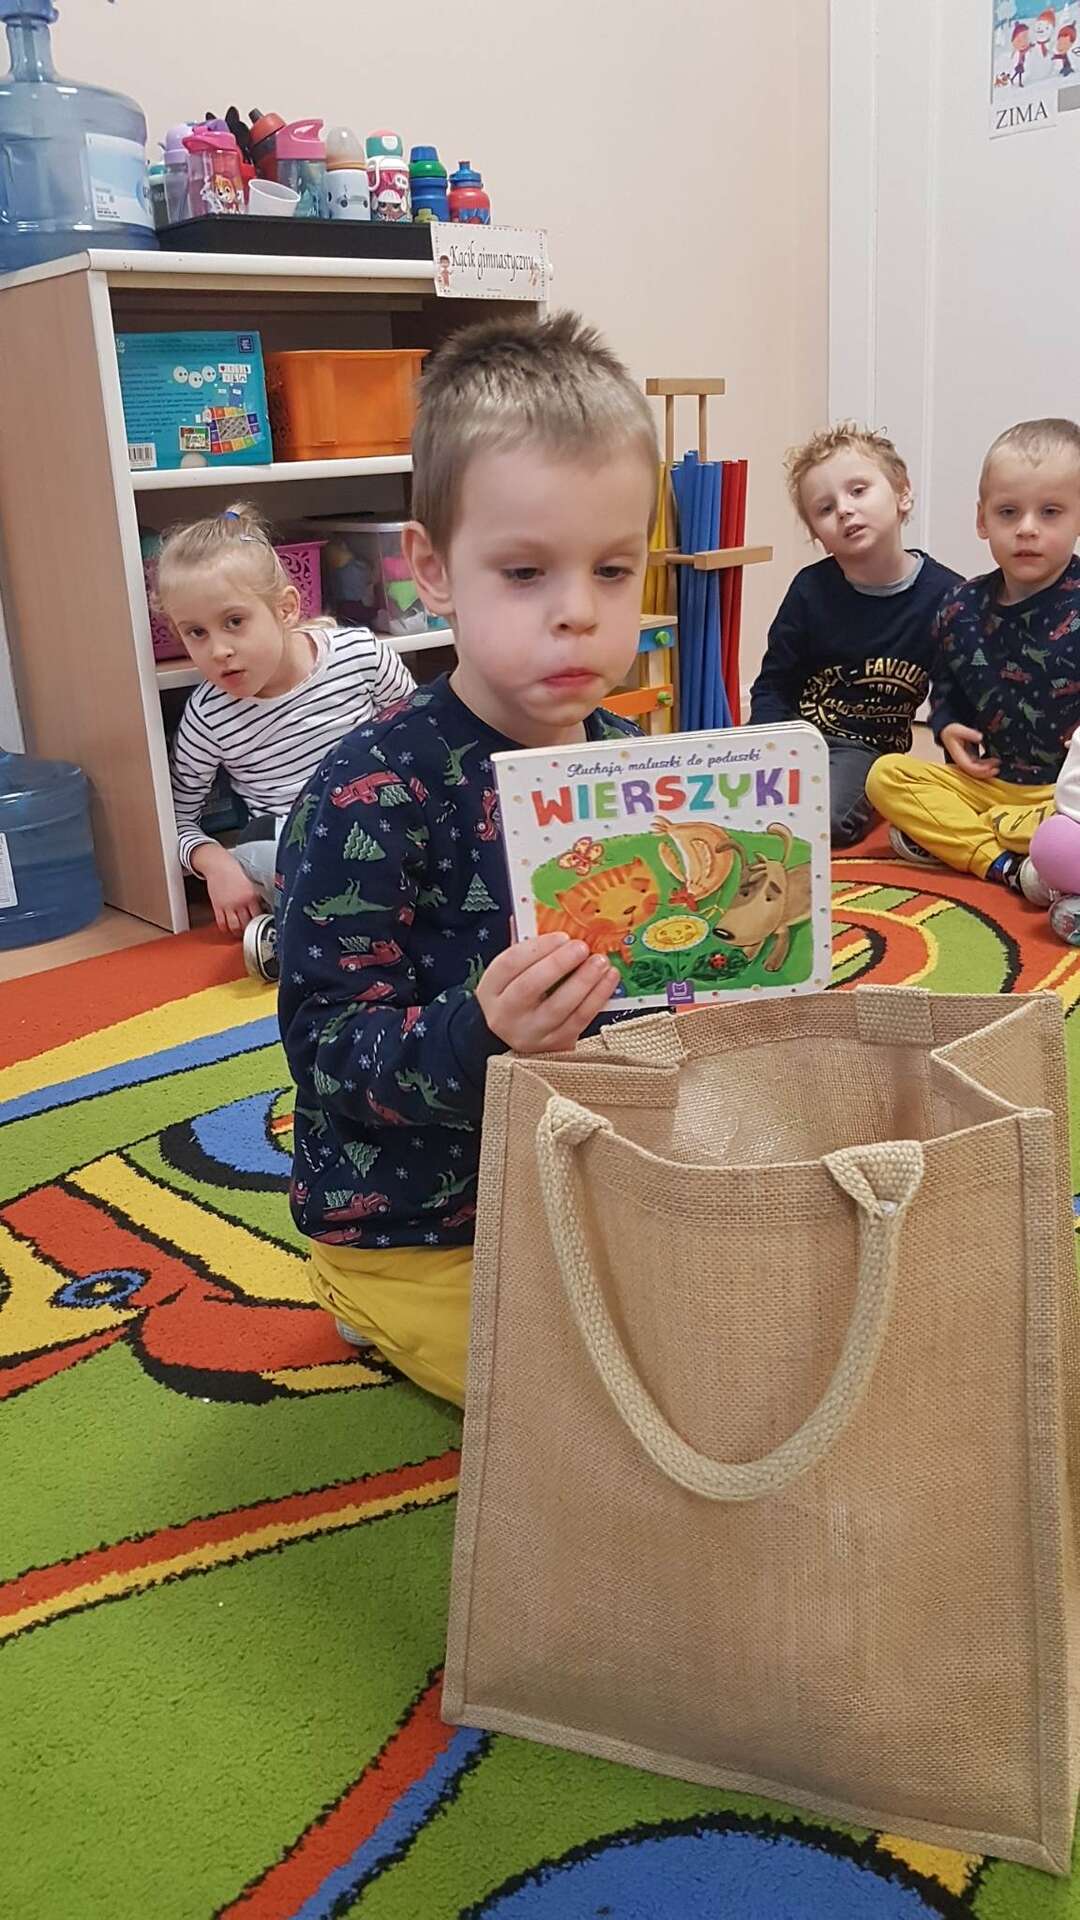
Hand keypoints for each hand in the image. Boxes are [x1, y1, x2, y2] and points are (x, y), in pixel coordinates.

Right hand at [192, 843, 263, 934]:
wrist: (218, 864)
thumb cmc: (234, 870)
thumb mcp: (251, 882)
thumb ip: (256, 896)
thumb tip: (263, 906)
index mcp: (251, 895)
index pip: (259, 915)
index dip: (261, 923)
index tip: (262, 926)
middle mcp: (240, 902)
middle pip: (247, 923)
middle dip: (250, 930)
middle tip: (252, 932)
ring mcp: (228, 906)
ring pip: (234, 926)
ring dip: (238, 932)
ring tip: (241, 933)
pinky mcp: (217, 906)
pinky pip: (221, 923)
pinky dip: (225, 928)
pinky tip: (229, 928)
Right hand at [476, 932, 617, 1053]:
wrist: (520, 1039)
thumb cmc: (518, 996)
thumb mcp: (512, 974)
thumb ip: (523, 946)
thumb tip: (532, 908)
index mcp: (491, 990)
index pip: (509, 965)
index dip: (536, 948)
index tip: (562, 936)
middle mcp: (505, 1014)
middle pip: (530, 987)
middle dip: (559, 964)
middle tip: (582, 947)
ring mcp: (531, 1032)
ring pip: (559, 1006)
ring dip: (584, 981)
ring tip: (601, 961)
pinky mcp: (556, 1044)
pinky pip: (580, 1019)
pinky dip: (597, 997)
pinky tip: (609, 978)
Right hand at [941, 723, 999, 780]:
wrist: (947, 732)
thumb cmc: (951, 732)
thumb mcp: (958, 730)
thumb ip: (969, 733)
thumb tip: (980, 737)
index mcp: (959, 757)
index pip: (970, 767)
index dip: (980, 769)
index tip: (991, 766)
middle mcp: (962, 761)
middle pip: (974, 772)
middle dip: (986, 772)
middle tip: (997, 768)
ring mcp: (967, 761)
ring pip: (978, 770)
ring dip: (988, 769)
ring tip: (998, 763)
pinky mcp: (970, 759)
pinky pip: (979, 765)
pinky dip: (987, 765)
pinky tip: (994, 761)